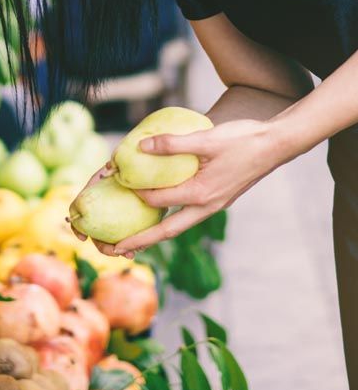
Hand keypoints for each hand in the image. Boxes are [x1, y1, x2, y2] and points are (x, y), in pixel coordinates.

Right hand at [67, 162, 139, 258]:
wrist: (134, 173)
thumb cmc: (119, 169)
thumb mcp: (111, 168)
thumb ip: (109, 169)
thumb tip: (109, 167)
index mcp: (91, 206)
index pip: (79, 221)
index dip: (78, 230)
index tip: (83, 238)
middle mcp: (102, 218)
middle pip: (99, 239)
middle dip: (107, 249)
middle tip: (116, 252)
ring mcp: (117, 224)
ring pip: (118, 242)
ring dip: (123, 250)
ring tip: (132, 253)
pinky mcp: (134, 226)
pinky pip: (134, 238)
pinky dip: (137, 244)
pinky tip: (142, 246)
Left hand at [106, 118, 284, 255]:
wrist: (276, 145)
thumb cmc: (242, 140)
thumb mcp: (205, 139)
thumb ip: (172, 144)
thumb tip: (141, 147)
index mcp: (201, 194)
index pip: (159, 201)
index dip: (135, 193)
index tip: (116, 183)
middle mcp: (207, 207)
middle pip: (167, 231)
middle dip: (140, 241)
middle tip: (114, 250)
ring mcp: (214, 205)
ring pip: (179, 225)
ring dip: (155, 233)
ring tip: (134, 239)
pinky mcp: (219, 198)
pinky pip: (188, 214)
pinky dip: (171, 217)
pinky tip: (162, 209)